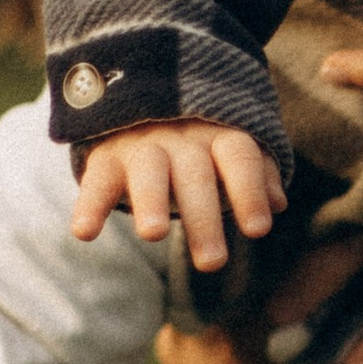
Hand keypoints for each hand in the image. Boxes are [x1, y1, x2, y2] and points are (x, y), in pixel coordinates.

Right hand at [71, 120, 282, 272]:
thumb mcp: (231, 152)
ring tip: (153, 235)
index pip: (239, 157)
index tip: (258, 229)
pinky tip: (84, 233)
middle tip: (213, 263)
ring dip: (150, 201)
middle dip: (203, 217)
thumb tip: (278, 203)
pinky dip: (88, 204)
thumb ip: (256, 175)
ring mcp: (142, 146)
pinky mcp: (106, 158)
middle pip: (195, 174)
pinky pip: (96, 179)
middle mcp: (181, 137)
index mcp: (218, 136)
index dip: (249, 190)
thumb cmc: (201, 144)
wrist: (142, 100)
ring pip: (148, 171)